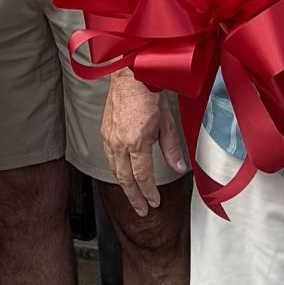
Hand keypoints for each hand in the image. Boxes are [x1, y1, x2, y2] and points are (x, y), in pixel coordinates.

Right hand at [104, 75, 187, 216]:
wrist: (130, 74)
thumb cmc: (149, 93)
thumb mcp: (167, 123)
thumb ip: (171, 149)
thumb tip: (178, 168)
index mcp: (135, 142)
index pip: (142, 177)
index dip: (149, 193)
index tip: (154, 203)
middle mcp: (119, 143)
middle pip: (125, 179)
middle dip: (134, 197)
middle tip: (142, 210)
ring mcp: (109, 138)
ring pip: (114, 170)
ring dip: (124, 185)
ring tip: (133, 196)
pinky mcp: (105, 132)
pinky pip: (109, 158)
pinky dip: (116, 170)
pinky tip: (122, 174)